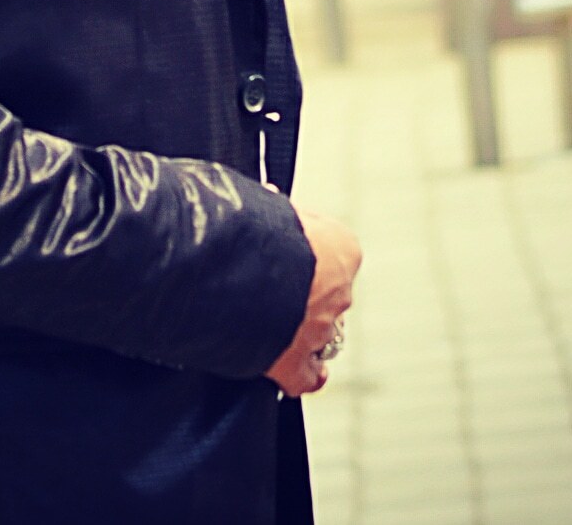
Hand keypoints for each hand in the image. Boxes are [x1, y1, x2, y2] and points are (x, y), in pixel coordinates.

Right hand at [264, 205, 360, 394]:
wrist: (229, 264)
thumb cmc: (249, 223)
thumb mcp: (269, 201)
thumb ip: (277, 209)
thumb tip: (269, 197)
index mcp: (342, 247)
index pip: (331, 247)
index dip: (303, 245)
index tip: (279, 241)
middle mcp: (339, 291)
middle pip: (325, 291)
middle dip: (301, 288)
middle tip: (266, 279)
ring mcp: (319, 330)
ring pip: (318, 332)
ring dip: (298, 326)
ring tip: (263, 315)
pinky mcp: (296, 363)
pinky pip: (308, 375)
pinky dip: (303, 373)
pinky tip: (293, 368)